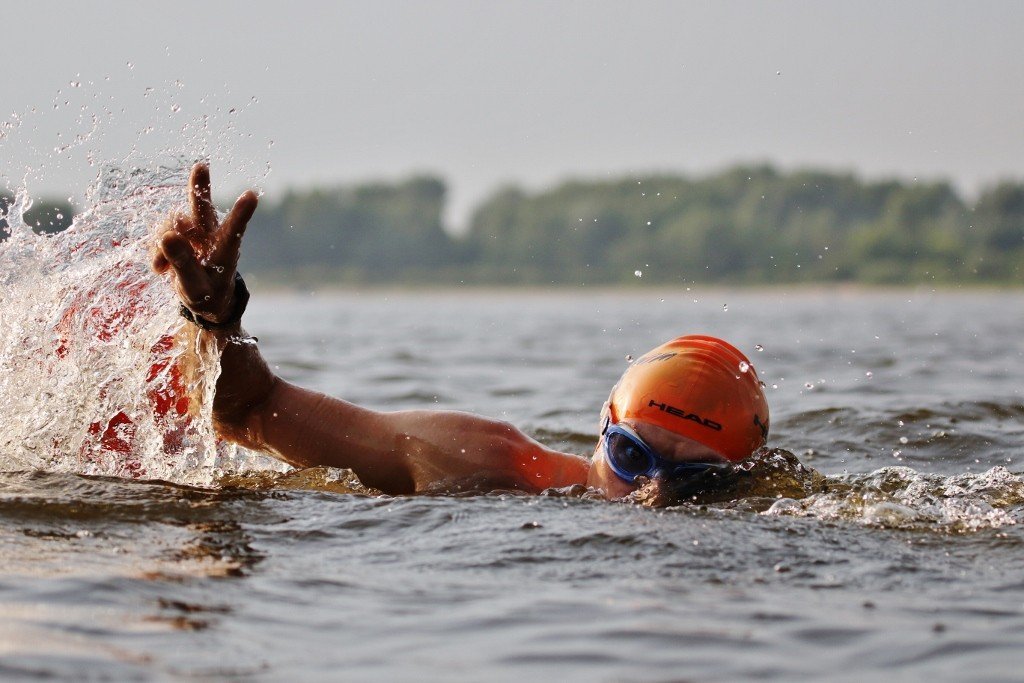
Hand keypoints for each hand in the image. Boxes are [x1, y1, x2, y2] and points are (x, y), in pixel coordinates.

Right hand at [153, 163, 257, 325]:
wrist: (202, 297)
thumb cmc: (207, 295)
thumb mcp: (196, 289)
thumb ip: (184, 265)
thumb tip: (167, 236)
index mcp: (225, 250)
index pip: (234, 230)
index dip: (241, 213)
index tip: (252, 196)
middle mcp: (210, 234)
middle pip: (202, 207)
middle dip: (199, 186)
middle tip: (201, 166)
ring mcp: (193, 232)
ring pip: (172, 223)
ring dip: (162, 244)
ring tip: (162, 268)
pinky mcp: (176, 234)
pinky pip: (159, 234)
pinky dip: (156, 251)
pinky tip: (161, 267)